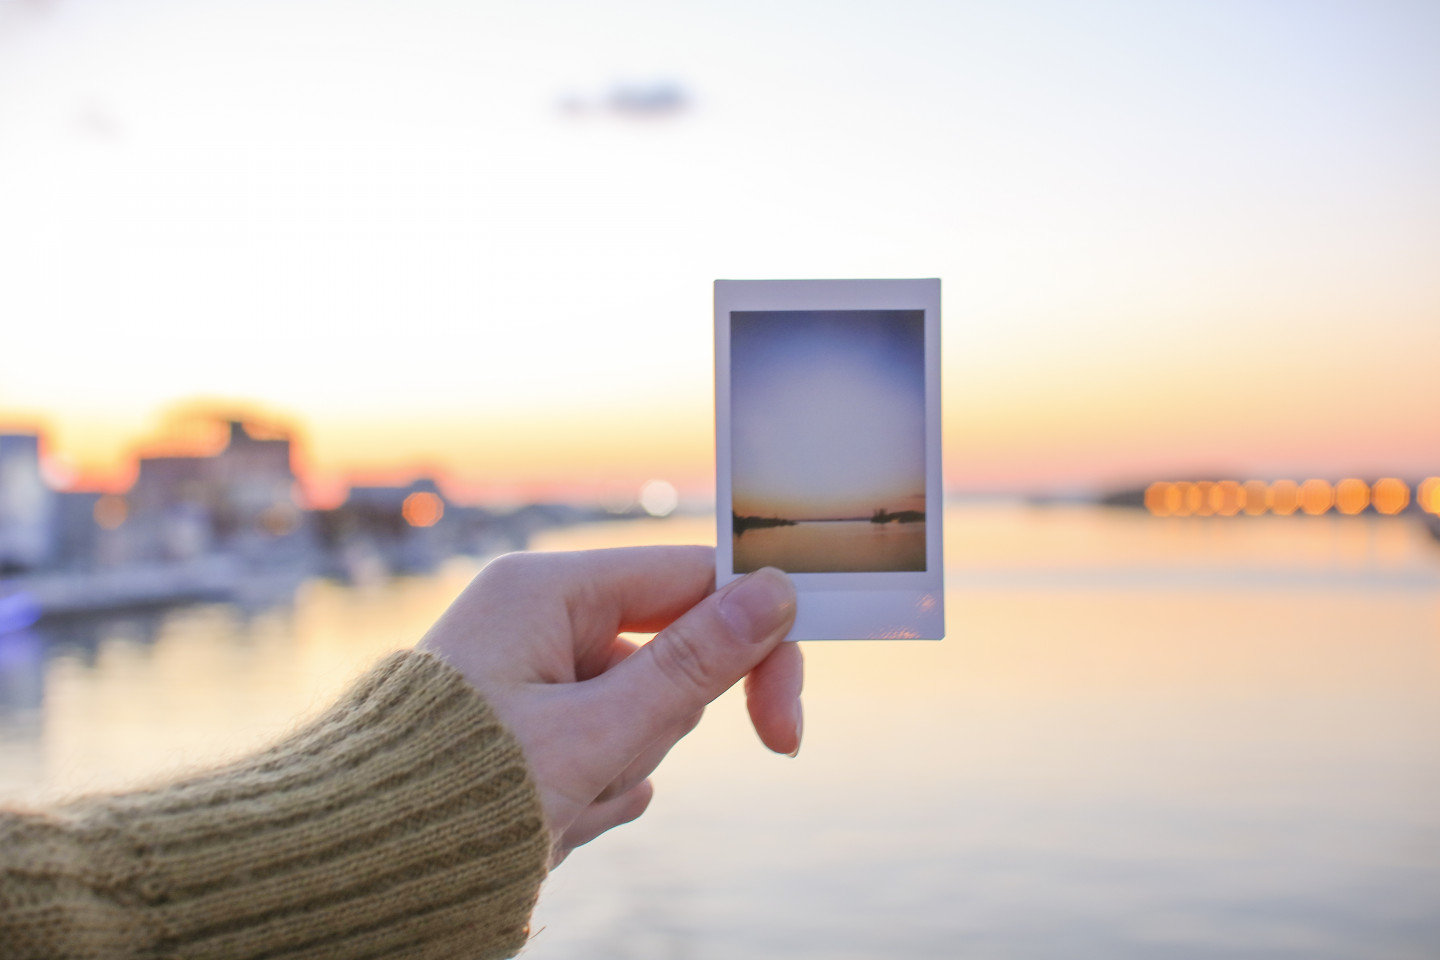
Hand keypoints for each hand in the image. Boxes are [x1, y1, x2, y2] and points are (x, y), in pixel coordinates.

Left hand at [417, 545, 801, 863]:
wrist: (355, 871)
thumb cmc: (458, 794)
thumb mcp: (593, 734)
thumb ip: (692, 666)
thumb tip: (775, 592)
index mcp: (546, 591)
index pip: (690, 580)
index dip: (749, 642)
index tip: (782, 723)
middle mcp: (538, 621)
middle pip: (667, 656)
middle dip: (652, 730)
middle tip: (603, 772)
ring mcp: (532, 677)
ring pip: (637, 715)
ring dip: (615, 773)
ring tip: (551, 804)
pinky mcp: (526, 728)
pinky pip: (600, 751)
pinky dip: (586, 795)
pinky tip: (539, 820)